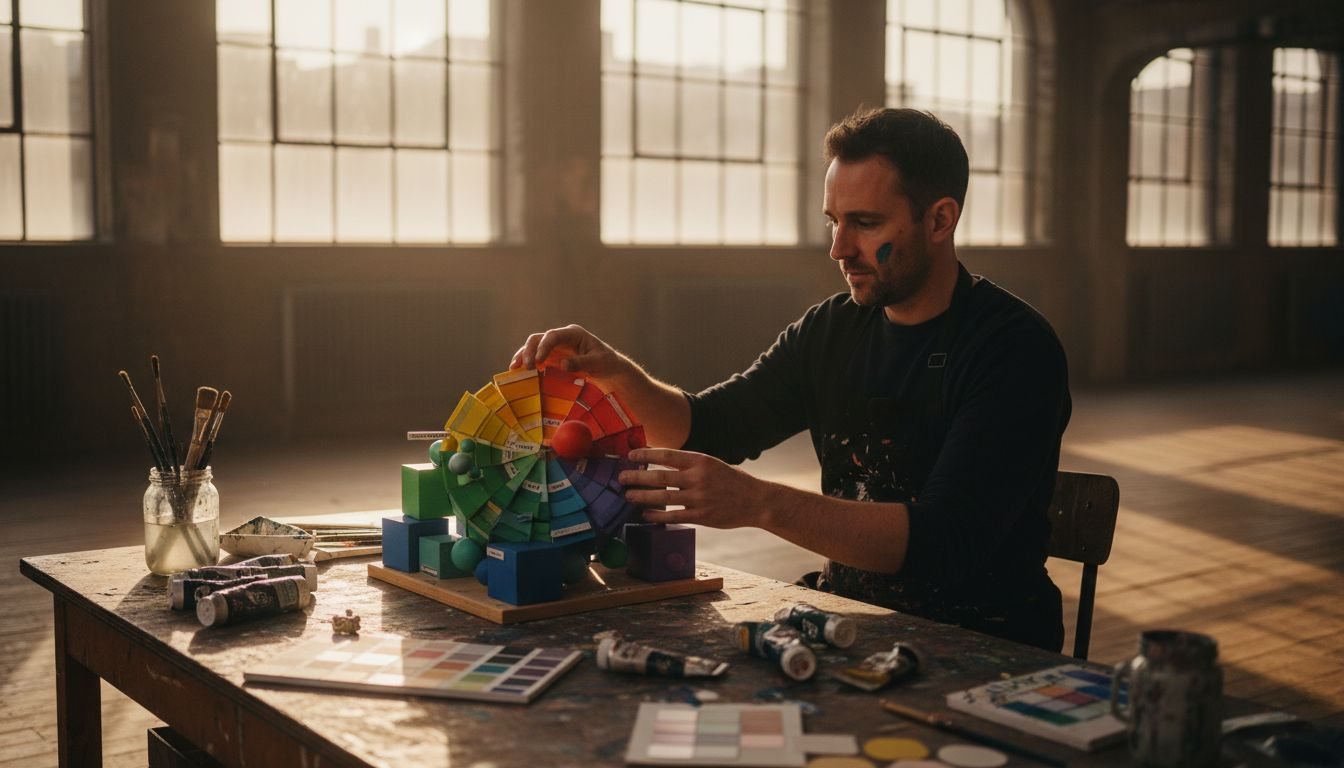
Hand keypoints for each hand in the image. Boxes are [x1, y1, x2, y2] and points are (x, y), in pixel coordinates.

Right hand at [509, 324, 628, 380]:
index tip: (538, 362)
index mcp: (573, 333)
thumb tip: (562, 364)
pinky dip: (527, 363)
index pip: (553, 336)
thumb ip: (581, 363)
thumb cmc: (606, 362)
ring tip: (514, 369)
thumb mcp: (598, 362)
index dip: (543, 347)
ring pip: (533, 347)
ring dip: (523, 356)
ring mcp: (555, 347)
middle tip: (526, 367)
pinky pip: (536, 357)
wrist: (608, 368)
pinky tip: (518, 372)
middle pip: (539, 339)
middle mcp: (561, 337)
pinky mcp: (552, 357)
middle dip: (529, 351)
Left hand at [619, 448, 768, 528]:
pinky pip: (673, 515)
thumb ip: (689, 465)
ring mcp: (699, 498)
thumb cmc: (732, 481)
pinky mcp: (701, 516)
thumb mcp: (712, 464)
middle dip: (637, 476)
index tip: (631, 455)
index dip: (647, 455)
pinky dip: (656, 515)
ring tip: (628, 495)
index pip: (667, 455)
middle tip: (621, 477)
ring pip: (663, 497)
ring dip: (642, 496)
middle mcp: (698, 478)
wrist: (756, 501)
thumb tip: (661, 463)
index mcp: (701, 461)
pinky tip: (645, 513)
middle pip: (660, 477)